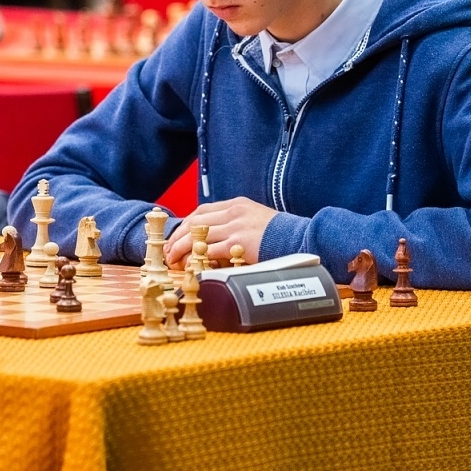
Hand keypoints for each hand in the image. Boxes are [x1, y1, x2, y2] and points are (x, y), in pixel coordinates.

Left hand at [163, 197, 278, 266]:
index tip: (176, 236)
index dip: (185, 224)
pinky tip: (190, 265)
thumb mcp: (257, 220)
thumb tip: (218, 239)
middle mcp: (234, 212)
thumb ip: (238, 224)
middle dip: (177, 237)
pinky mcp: (240, 242)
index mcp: (237, 204)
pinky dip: (197, 258)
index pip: (202, 211)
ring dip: (181, 248)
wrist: (302, 239)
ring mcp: (237, 226)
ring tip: (172, 260)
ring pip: (198, 235)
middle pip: (195, 222)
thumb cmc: (281, 235)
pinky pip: (210, 250)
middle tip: (168, 251)